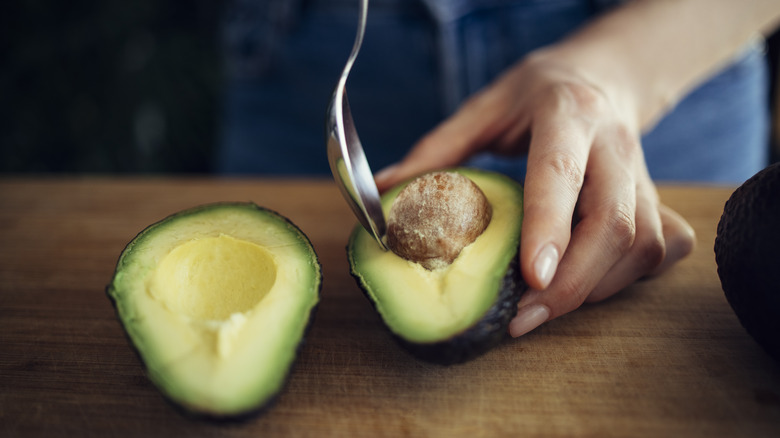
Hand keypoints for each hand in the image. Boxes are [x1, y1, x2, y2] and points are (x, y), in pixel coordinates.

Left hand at [375, 48, 695, 337]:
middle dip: (572, 282)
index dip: (550, 227)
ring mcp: (642, 173)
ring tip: (543, 308)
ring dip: (595, 288)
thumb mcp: (484, 107)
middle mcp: (613, 145)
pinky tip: (593, 283)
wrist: (601, 75)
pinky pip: (661, 248)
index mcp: (566, 114)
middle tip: (524, 317)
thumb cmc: (536, 94)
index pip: (561, 173)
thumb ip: (438, 150)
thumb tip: (385, 190)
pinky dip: (629, 278)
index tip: (532, 277)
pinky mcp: (657, 197)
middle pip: (614, 224)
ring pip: (642, 244)